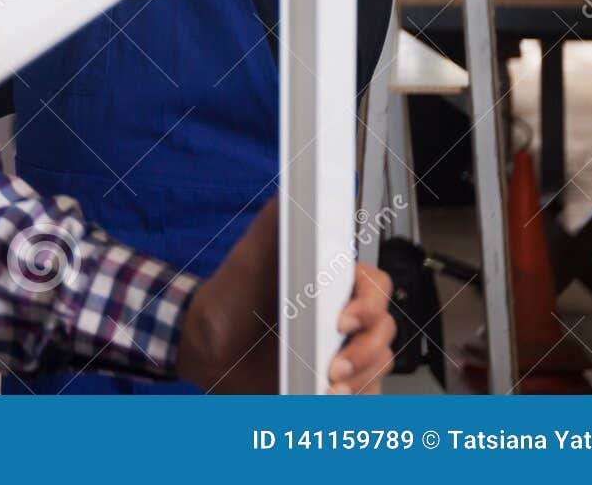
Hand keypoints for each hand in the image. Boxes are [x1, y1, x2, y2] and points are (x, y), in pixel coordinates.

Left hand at [176, 201, 395, 393]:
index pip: (376, 288)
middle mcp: (342, 316)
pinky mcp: (330, 383)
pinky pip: (361, 396)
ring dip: (360, 380)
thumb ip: (275, 223)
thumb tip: (294, 191)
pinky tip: (327, 400)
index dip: (369, 305)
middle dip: (366, 352)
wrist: (207, 345)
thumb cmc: (231, 295)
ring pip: (378, 367)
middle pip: (384, 332)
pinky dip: (351, 402)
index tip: (342, 321)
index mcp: (332, 282)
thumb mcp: (250, 255)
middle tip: (334, 365)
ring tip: (327, 388)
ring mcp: (339, 351)